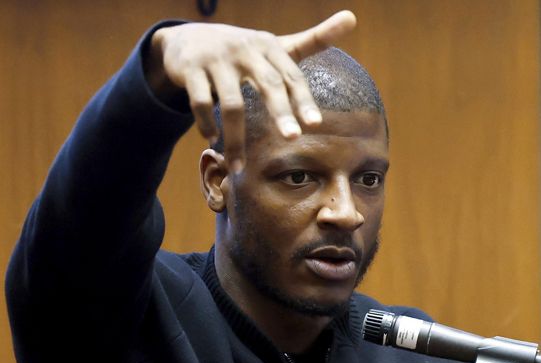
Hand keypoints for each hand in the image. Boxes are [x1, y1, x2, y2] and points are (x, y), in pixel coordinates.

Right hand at [145, 11, 357, 172]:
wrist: (187, 39)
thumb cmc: (243, 49)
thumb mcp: (276, 44)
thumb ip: (314, 39)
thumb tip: (352, 18)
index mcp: (269, 46)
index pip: (291, 75)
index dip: (303, 100)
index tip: (315, 124)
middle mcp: (245, 49)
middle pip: (267, 84)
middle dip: (280, 112)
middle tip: (293, 139)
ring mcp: (216, 58)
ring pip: (231, 102)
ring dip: (235, 138)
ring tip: (239, 166)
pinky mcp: (190, 68)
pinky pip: (201, 101)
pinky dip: (206, 123)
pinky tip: (212, 139)